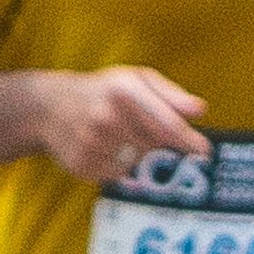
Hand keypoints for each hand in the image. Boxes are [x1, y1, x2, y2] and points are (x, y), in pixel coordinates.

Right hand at [28, 61, 211, 189]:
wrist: (49, 107)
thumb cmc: (102, 91)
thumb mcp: (135, 80)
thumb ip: (170, 95)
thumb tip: (200, 111)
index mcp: (123, 91)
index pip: (164, 122)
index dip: (187, 139)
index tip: (205, 151)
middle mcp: (107, 117)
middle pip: (152, 144)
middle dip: (154, 139)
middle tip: (134, 125)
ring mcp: (92, 144)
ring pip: (135, 161)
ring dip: (133, 151)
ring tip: (113, 133)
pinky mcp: (82, 165)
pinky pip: (116, 174)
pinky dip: (115, 163)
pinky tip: (101, 146)